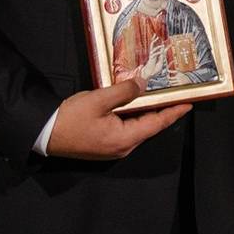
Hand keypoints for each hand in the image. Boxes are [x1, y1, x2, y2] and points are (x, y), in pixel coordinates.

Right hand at [45, 79, 189, 160]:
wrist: (44, 134)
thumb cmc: (69, 119)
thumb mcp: (97, 100)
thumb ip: (123, 92)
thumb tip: (142, 84)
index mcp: (124, 139)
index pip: (157, 123)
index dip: (174, 112)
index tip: (189, 104)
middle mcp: (123, 147)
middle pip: (149, 126)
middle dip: (161, 110)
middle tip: (173, 94)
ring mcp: (113, 148)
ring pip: (137, 128)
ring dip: (146, 112)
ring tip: (157, 96)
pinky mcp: (104, 145)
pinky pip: (126, 130)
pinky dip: (133, 117)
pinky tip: (134, 104)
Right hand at [143, 37, 169, 79]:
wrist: (150, 74)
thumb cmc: (155, 70)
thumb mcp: (160, 63)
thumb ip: (162, 57)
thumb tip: (163, 51)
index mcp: (156, 56)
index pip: (159, 49)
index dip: (162, 46)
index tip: (164, 42)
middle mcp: (153, 54)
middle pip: (153, 45)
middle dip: (154, 40)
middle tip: (156, 35)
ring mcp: (151, 56)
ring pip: (153, 48)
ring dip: (158, 46)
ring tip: (163, 45)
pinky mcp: (150, 58)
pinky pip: (154, 53)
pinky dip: (158, 53)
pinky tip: (161, 52)